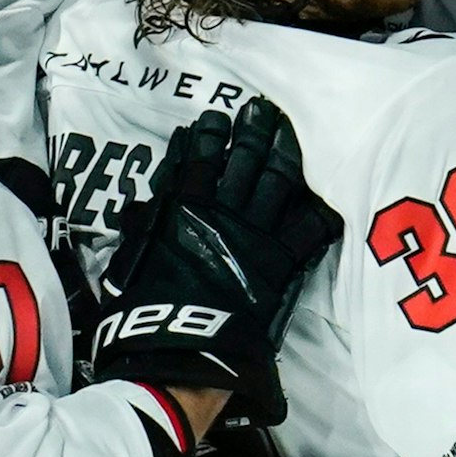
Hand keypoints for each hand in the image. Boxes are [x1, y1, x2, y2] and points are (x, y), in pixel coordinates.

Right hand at [92, 99, 341, 428]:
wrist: (179, 347)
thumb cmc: (144, 306)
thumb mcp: (132, 256)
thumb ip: (144, 223)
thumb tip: (148, 198)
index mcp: (185, 206)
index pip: (199, 155)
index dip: (209, 133)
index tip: (216, 118)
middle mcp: (224, 210)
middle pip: (246, 158)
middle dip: (254, 129)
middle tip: (261, 109)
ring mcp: (257, 233)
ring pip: (278, 179)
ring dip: (284, 151)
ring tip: (286, 131)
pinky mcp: (282, 263)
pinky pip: (309, 229)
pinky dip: (319, 212)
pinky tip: (324, 197)